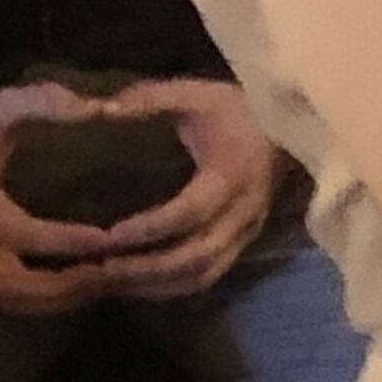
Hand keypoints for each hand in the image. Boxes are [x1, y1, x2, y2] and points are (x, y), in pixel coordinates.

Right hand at [0, 81, 124, 317]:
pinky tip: (84, 284)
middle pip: (13, 287)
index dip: (63, 239)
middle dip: (65, 286)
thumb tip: (103, 108)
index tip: (107, 238)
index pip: (19, 232)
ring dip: (58, 299)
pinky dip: (46, 299)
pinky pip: (9, 295)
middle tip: (113, 270)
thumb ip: (44, 101)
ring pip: (11, 300)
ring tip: (105, 281)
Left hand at [32, 80, 288, 305]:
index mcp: (234, 172)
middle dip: (147, 268)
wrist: (285, 127)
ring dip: (156, 285)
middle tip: (102, 267)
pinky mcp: (245, 244)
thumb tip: (96, 110)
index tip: (110, 235)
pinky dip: (172, 287)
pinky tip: (139, 284)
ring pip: (203, 275)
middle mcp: (246, 211)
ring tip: (113, 282)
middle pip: (197, 256)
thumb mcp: (194, 94)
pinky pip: (208, 277)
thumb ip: (147, 100)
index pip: (191, 211)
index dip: (151, 227)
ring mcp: (248, 232)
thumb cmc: (234, 109)